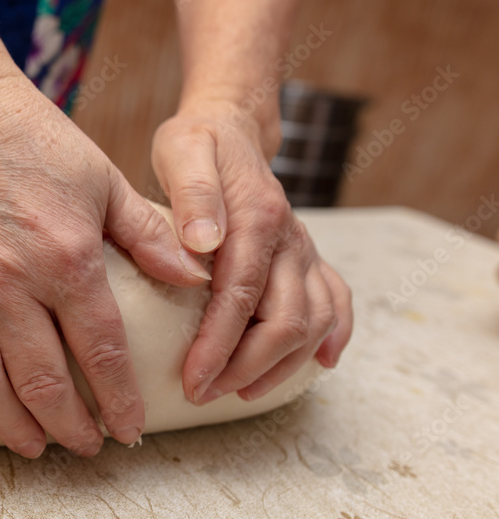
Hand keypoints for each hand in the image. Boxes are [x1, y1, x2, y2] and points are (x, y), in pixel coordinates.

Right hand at [0, 75, 210, 457]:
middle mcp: (11, 279)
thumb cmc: (45, 147)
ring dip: (8, 422)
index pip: (101, 351)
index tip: (131, 430)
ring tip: (33, 446)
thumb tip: (200, 281)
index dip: (118, 400)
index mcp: (67, 257)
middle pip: (42, 378)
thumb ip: (151, 237)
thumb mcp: (108, 183)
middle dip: (70, 425)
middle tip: (86, 447)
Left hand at [151, 98, 352, 403]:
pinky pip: (336, 301)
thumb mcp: (183, 152)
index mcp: (258, 217)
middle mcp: (290, 238)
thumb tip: (203, 242)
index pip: (241, 296)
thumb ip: (192, 194)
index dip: (219, 346)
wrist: (232, 126)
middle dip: (245, 367)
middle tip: (202, 392)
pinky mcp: (308, 258)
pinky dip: (333, 336)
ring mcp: (304, 250)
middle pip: (285, 321)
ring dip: (280, 366)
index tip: (193, 380)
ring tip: (238, 391)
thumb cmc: (197, 144)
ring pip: (313, 323)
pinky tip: (319, 364)